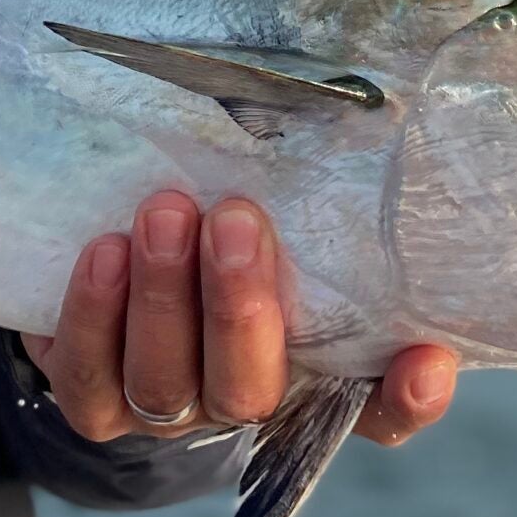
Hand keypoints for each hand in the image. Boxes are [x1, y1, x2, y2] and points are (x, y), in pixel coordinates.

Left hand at [22, 190, 459, 445]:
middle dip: (240, 307)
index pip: (380, 408)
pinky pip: (90, 378)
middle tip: (237, 219)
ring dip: (163, 298)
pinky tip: (104, 250)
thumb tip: (362, 106)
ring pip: (165, 383)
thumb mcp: (282, 217)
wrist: (115, 274)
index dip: (406, 396)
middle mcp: (245, 401)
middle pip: (251, 389)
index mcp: (316, 372)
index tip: (425, 357)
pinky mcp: (96, 401)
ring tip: (165, 212)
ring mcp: (168, 410)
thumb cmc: (225, 226)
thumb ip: (316, 199)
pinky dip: (94, 317)